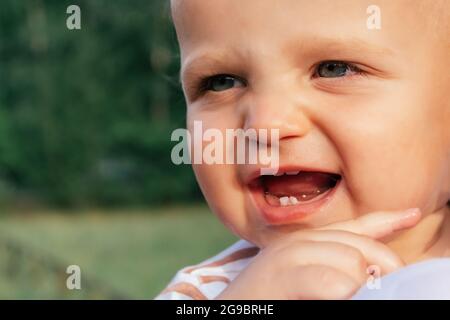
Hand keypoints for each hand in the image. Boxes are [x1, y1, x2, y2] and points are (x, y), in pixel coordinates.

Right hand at [216, 208, 420, 299]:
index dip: (387, 220)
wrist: (225, 314)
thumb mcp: (301, 278)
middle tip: (370, 292)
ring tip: (343, 295)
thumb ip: (330, 269)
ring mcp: (290, 256)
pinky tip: (339, 295)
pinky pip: (334, 281)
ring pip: (354, 262)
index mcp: (305, 244)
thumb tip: (368, 274)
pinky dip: (343, 291)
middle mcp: (299, 242)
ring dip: (360, 287)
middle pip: (363, 247)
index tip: (412, 214)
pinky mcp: (284, 276)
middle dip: (380, 270)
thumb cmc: (263, 302)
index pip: (354, 227)